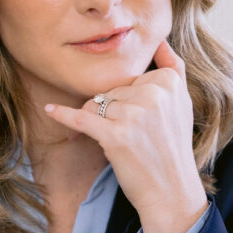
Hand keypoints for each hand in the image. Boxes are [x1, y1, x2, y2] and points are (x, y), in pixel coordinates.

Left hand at [43, 39, 206, 218]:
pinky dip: (64, 115)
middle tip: (126, 137)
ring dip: (95, 122)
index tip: (130, 118)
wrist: (171, 191)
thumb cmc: (172, 149)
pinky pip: (81, 119)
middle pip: (111, 91)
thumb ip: (173, 70)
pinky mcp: (116, 135)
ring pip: (96, 104)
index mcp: (169, 82)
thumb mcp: (183, 104)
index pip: (129, 78)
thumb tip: (159, 40)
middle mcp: (154, 94)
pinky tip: (50, 110)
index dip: (123, 98)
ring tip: (114, 143)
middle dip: (108, 111)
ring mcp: (134, 114)